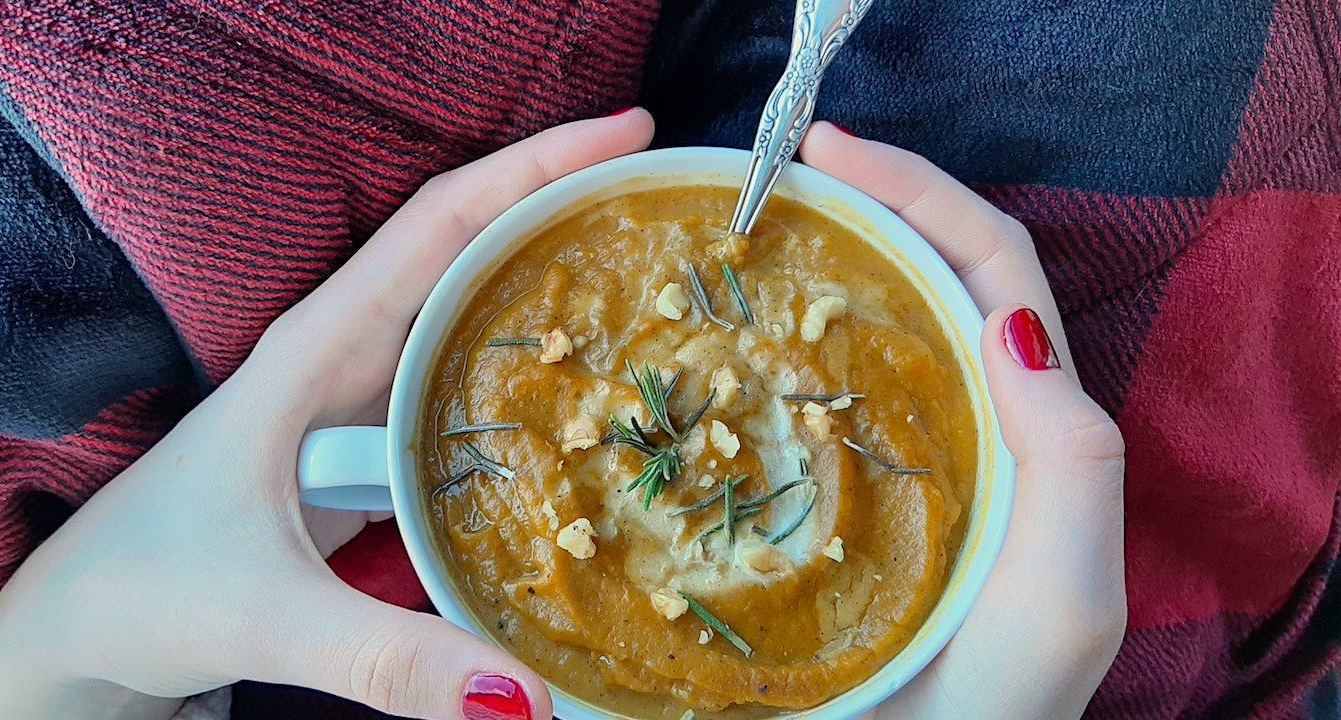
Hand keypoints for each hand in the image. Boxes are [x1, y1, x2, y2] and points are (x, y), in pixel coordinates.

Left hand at [0, 110, 655, 719]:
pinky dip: (524, 376)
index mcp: (315, 349)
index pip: (440, 223)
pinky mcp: (363, 451)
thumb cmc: (142, 591)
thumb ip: (388, 658)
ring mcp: (353, 401)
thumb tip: (527, 701)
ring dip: (548, 288)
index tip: (628, 132)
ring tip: (651, 288)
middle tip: (667, 207)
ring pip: (466, 316)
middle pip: (468, 250)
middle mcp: (341, 355)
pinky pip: (459, 389)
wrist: (77, 627)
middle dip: (564, 210)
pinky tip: (582, 404)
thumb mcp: (265, 615)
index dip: (536, 166)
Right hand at [799, 123, 1127, 718]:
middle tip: (780, 173)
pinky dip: (778, 350)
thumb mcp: (1066, 593)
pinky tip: (723, 343)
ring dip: (824, 265)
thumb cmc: (998, 706)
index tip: (830, 151)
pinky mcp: (831, 502)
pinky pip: (808, 403)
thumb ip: (1072, 464)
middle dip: (866, 205)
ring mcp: (895, 461)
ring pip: (870, 331)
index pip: (988, 271)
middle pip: (929, 278)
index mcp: (1025, 429)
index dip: (923, 192)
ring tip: (751, 233)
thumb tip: (1007, 321)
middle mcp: (964, 428)